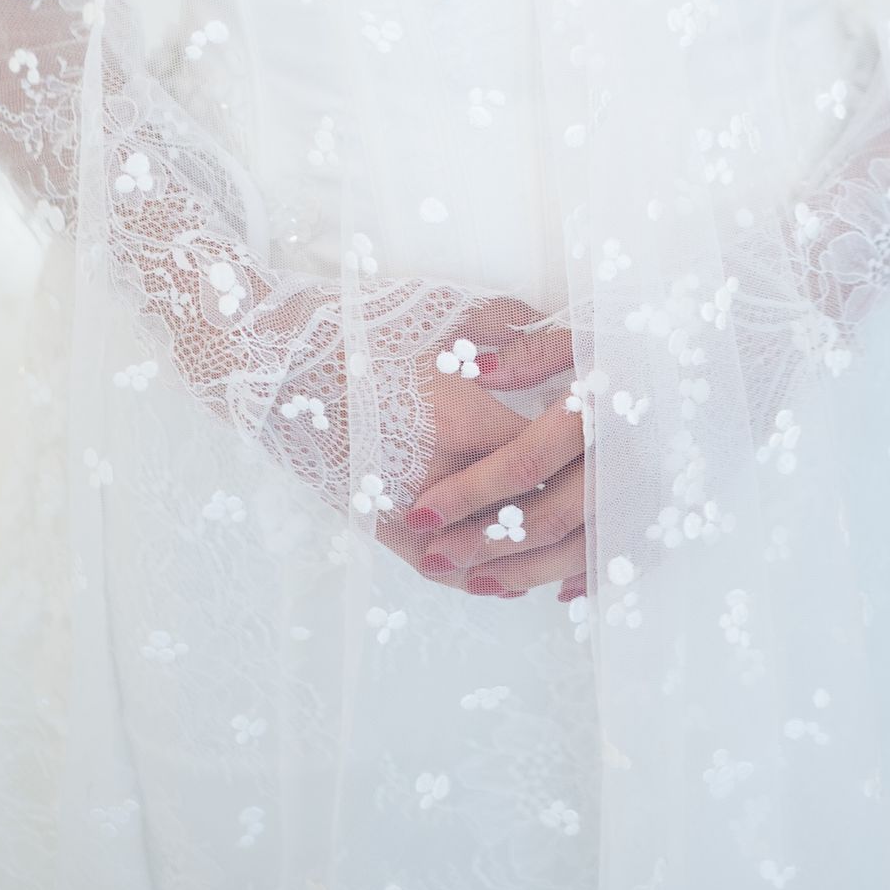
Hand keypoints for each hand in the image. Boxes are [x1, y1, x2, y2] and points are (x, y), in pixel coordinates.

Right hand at [377, 299, 587, 601]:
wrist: (276, 361)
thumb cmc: (361, 325)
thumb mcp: (444, 311)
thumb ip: (512, 329)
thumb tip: (563, 339)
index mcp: (461, 418)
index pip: (546, 458)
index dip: (585, 457)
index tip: (614, 449)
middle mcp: (438, 475)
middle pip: (526, 513)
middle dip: (571, 510)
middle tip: (607, 501)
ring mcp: (406, 508)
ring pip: (488, 552)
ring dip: (531, 554)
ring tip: (572, 546)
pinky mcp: (377, 525)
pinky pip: (438, 570)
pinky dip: (479, 577)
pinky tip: (509, 578)